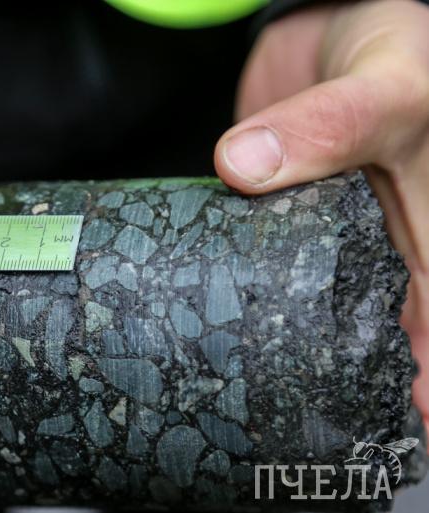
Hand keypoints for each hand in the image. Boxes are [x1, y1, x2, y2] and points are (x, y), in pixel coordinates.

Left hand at [214, 0, 428, 431]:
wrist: (337, 27)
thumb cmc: (395, 52)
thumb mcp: (387, 92)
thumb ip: (329, 126)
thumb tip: (243, 164)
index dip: (428, 382)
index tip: (404, 428)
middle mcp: (386, 246)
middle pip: (376, 331)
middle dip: (352, 376)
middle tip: (308, 418)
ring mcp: (329, 239)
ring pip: (312, 306)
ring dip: (291, 343)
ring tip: (255, 387)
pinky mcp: (280, 223)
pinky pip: (262, 266)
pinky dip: (245, 290)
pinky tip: (219, 317)